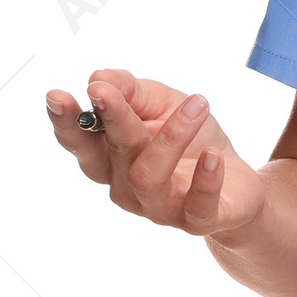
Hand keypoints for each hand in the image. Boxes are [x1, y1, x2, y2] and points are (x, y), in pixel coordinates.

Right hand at [45, 67, 265, 238]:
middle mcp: (125, 185)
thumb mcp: (165, 104)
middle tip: (104, 91)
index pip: (80, 140)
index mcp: (111, 156)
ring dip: (171, 137)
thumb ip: (132, 91)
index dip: (66, 121)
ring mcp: (157, 207)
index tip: (56, 95)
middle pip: (109, 154)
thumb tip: (99, 76)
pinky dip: (206, 178)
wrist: (239, 182)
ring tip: (198, 104)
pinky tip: (213, 155)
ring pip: (147, 176)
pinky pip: (196, 204)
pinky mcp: (195, 220)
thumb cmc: (193, 141)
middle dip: (109, 119)